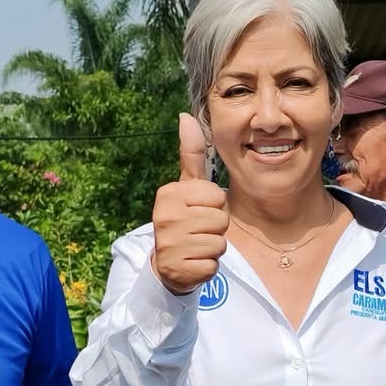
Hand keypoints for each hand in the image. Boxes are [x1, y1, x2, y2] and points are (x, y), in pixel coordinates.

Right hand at [150, 113, 227, 294]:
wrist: (167, 264)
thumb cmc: (183, 219)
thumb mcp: (186, 187)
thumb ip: (191, 154)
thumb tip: (185, 115)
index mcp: (169, 194)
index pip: (217, 196)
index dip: (215, 205)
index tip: (198, 211)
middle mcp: (165, 217)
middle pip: (220, 219)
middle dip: (216, 228)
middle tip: (198, 231)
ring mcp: (170, 245)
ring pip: (219, 243)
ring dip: (213, 247)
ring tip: (196, 246)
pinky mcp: (179, 269)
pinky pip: (213, 265)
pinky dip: (208, 266)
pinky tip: (194, 262)